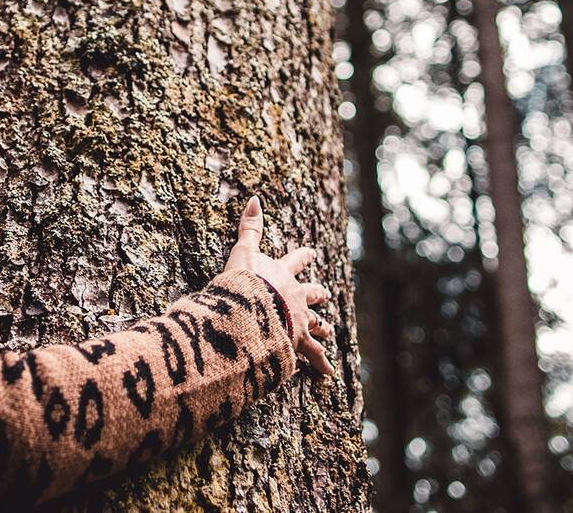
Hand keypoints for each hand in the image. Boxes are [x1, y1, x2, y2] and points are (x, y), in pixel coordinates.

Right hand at [223, 197, 336, 376]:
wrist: (251, 313)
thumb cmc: (244, 283)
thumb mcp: (243, 252)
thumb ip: (249, 228)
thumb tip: (253, 198)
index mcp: (282, 275)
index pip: (295, 262)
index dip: (303, 257)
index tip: (312, 253)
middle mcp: (295, 297)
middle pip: (312, 293)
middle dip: (318, 293)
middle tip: (325, 292)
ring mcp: (299, 321)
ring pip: (316, 324)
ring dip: (321, 327)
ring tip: (328, 332)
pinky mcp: (298, 343)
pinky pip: (312, 356)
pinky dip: (320, 364)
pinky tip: (329, 373)